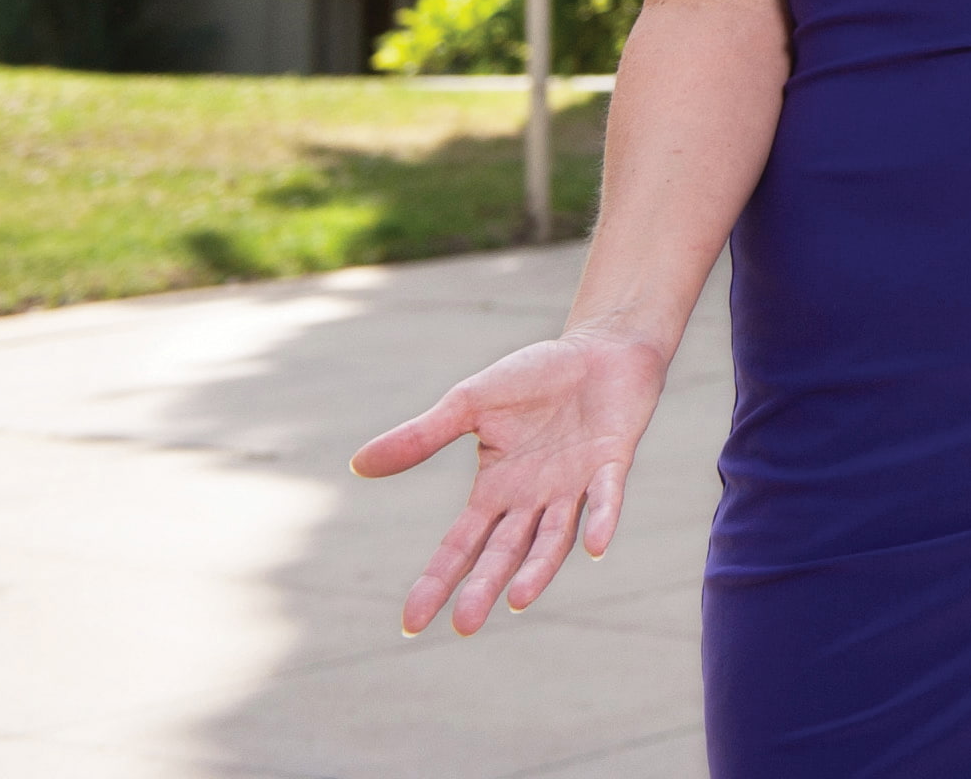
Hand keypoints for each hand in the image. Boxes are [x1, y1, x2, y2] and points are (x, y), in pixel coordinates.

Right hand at [350, 329, 668, 636]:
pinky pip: (605, 497)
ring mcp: (574, 485)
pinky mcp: (612, 461)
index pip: (460, 545)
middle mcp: (533, 499)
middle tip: (465, 624)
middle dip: (484, 586)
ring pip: (553, 538)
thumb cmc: (535, 377)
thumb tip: (358, 465)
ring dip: (538, 569)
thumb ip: (422, 437)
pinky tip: (595, 546)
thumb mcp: (469, 403)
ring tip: (518, 600)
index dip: (437, 581)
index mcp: (496, 490)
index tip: (411, 623)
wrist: (599, 346)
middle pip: (503, 552)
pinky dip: (600, 519)